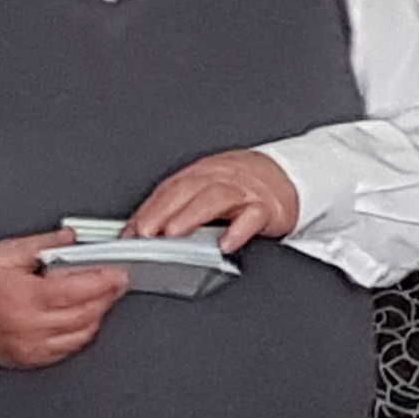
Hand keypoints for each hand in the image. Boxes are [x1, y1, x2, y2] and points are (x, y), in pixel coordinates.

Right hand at [0, 231, 129, 368]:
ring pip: (81, 334)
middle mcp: (30, 325)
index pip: (77, 290)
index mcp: (25, 297)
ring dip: (97, 315)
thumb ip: (43, 244)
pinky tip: (84, 317)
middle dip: (107, 296)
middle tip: (116, 282)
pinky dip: (82, 332)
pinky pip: (69, 348)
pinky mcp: (32, 358)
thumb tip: (70, 239)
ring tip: (100, 297)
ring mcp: (32, 346)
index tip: (118, 273)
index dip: (103, 281)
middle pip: (85, 313)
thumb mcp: (7, 252)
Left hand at [128, 147, 301, 253]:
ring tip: (174, 234)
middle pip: (188, 190)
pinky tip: (226, 243)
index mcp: (202, 173)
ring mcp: (244, 192)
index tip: (132, 230)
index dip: (149, 208)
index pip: (170, 188)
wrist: (287, 177)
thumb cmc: (241, 185)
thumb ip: (174, 207)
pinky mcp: (268, 208)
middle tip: (146, 232)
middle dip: (164, 211)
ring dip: (192, 216)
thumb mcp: (205, 189)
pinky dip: (239, 230)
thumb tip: (136, 230)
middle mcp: (221, 178)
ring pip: (216, 199)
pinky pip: (253, 217)